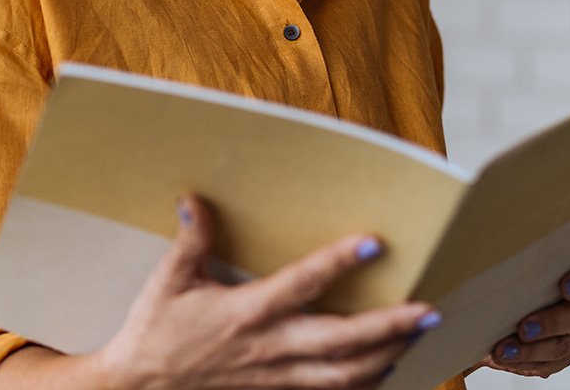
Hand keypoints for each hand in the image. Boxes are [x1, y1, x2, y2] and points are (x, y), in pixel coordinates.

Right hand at [91, 194, 441, 389]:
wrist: (141, 389)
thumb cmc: (155, 333)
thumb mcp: (167, 282)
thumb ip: (190, 241)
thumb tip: (195, 199)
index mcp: (246, 312)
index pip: (301, 284)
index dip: (337, 263)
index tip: (373, 244)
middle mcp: (269, 347)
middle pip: (340, 341)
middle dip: (388, 327)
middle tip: (428, 309)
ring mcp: (278, 377)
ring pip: (345, 375)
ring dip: (387, 357)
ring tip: (418, 335)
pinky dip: (363, 384)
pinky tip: (388, 369)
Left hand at [480, 258, 569, 377]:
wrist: (502, 313)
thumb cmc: (510, 285)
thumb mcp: (508, 273)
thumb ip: (505, 270)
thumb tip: (472, 270)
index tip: (564, 287)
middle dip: (549, 323)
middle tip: (523, 329)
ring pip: (562, 345)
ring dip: (531, 350)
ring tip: (503, 350)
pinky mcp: (564, 355)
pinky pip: (549, 363)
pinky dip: (525, 362)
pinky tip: (507, 359)